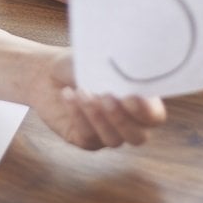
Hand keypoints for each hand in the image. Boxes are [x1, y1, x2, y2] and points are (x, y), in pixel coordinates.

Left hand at [28, 48, 165, 149]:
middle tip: (106, 97)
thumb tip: (129, 72)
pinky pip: (88, 137)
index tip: (130, 96)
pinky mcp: (86, 140)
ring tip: (82, 91)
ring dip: (96, 116)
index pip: (154, 117)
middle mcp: (127, 123)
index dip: (146, 111)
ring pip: (113, 140)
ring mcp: (107, 134)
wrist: (47, 72)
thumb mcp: (100, 61)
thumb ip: (118, 71)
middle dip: (122, 119)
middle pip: (138, 137)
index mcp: (138, 102)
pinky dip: (78, 115)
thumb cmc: (80, 63)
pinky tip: (68, 95)